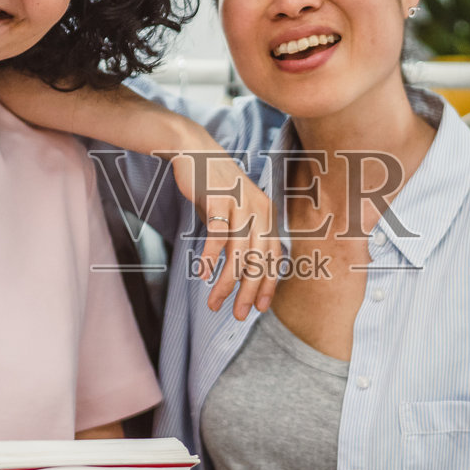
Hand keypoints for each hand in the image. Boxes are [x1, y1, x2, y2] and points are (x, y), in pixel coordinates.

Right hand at [168, 143, 283, 321]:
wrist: (196, 152)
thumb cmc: (216, 190)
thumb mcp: (235, 216)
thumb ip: (242, 242)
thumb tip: (244, 276)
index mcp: (268, 216)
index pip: (273, 258)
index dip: (267, 285)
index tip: (258, 309)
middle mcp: (260, 211)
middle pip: (258, 260)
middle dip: (248, 292)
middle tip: (238, 316)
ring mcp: (241, 204)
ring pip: (238, 253)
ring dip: (226, 283)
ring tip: (214, 303)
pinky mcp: (219, 199)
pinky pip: (217, 235)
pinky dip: (210, 257)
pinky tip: (202, 274)